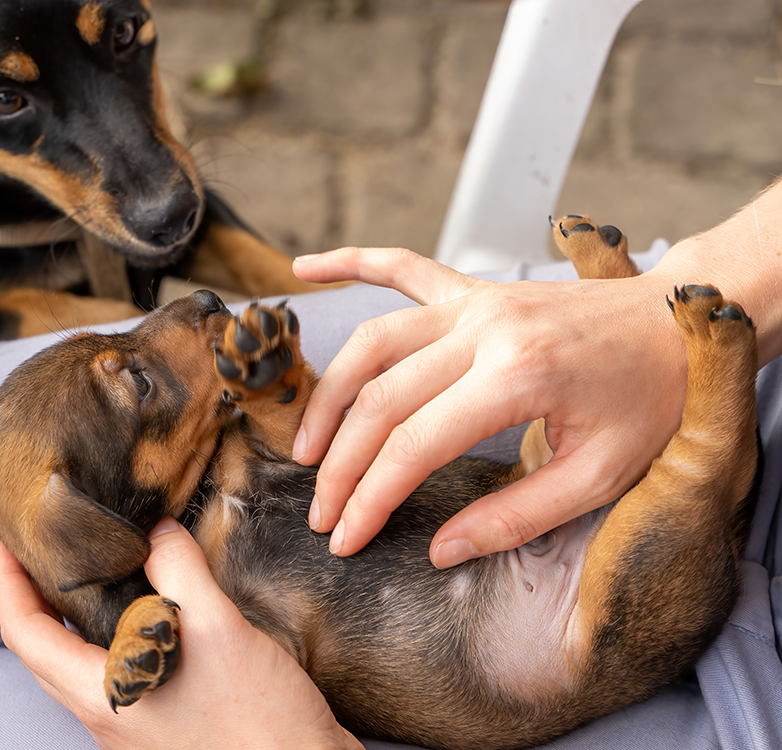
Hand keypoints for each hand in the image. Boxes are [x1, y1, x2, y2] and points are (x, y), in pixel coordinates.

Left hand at [0, 521, 361, 749]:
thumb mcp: (217, 631)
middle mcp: (109, 713)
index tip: (5, 537)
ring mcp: (136, 720)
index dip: (7, 581)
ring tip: (93, 564)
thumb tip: (154, 530)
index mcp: (103, 696)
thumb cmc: (258, 723)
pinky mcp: (167, 718)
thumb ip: (178, 572)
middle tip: (42, 544)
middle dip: (34, 593)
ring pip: (85, 659)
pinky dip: (124, 626)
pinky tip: (154, 601)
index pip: (26, 634)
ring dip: (78, 611)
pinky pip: (125, 665)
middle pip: (46, 649)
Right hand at [292, 247, 685, 566]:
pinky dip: (350, 263)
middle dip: (339, 463)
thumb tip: (440, 550)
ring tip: (306, 445)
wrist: (683, 324)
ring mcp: (476, 301)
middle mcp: (485, 329)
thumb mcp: (600, 477)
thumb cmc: (651, 399)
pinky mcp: (476, 289)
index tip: (343, 538)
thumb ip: (515, 517)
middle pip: (379, 398)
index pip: (412, 445)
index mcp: (517, 376)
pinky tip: (307, 267)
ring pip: (373, 340)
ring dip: (329, 394)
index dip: (368, 498)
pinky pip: (401, 267)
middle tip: (320, 511)